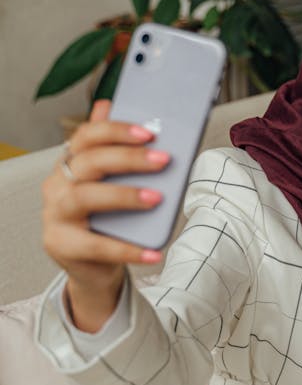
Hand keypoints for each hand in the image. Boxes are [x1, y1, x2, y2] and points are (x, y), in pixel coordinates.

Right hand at [42, 100, 169, 330]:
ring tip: (157, 198)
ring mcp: (55, 214)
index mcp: (70, 163)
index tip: (149, 133)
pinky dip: (128, 249)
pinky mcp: (61, 245)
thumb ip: (121, 155)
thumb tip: (133, 118)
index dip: (116, 130)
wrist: (92, 266)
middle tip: (163, 160)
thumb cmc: (106, 219)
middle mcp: (57, 184)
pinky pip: (96, 245)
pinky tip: (153, 252)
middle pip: (89, 162)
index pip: (87, 136)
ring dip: (124, 195)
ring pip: (85, 197)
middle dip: (128, 158)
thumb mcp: (114, 185)